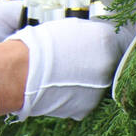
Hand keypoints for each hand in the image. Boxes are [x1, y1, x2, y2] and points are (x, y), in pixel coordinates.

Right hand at [8, 17, 127, 120]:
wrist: (23, 70)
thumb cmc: (40, 45)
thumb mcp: (68, 27)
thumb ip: (88, 32)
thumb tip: (92, 38)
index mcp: (105, 39)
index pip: (111, 40)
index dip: (98, 44)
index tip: (89, 47)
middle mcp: (108, 65)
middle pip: (108, 64)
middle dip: (95, 64)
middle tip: (75, 62)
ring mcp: (99, 89)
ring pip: (96, 84)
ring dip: (86, 82)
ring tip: (64, 76)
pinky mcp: (86, 108)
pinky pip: (85, 100)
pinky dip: (76, 96)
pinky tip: (60, 88)